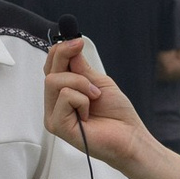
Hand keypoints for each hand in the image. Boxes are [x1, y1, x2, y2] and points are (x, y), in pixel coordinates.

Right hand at [46, 38, 179, 178]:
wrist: (130, 137)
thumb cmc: (117, 114)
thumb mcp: (98, 82)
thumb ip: (80, 66)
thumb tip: (69, 44)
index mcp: (62, 94)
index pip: (50, 66)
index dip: (60, 50)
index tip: (76, 41)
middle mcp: (54, 105)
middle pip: (50, 71)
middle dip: (71, 64)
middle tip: (91, 74)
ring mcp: (53, 116)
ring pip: (54, 81)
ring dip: (81, 83)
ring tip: (94, 97)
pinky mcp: (57, 126)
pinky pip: (64, 97)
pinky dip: (82, 99)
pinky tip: (88, 113)